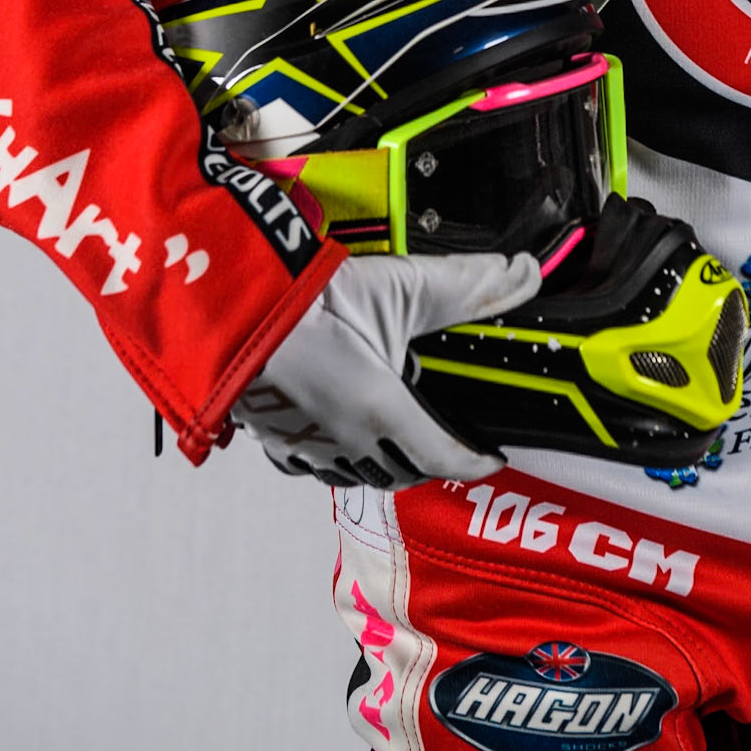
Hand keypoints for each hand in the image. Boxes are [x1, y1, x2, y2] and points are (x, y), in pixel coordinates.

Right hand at [233, 249, 541, 488]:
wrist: (231, 307)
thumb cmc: (307, 301)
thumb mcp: (399, 287)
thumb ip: (465, 285)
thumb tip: (519, 276)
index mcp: (383, 412)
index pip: (445, 456)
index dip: (475, 461)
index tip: (492, 458)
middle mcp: (346, 440)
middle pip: (403, 471)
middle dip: (432, 460)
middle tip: (450, 441)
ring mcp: (306, 444)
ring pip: (358, 474)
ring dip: (386, 462)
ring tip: (400, 438)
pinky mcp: (273, 436)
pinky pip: (314, 465)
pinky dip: (337, 458)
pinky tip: (339, 434)